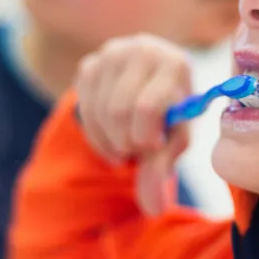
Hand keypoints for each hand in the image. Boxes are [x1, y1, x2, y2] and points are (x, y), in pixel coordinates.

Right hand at [75, 34, 192, 214]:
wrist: (149, 89)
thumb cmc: (169, 116)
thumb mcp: (173, 141)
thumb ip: (161, 169)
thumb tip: (153, 210)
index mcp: (175, 63)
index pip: (148, 106)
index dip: (145, 137)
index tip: (152, 145)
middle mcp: (144, 48)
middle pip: (118, 110)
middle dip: (125, 141)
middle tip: (134, 148)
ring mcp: (114, 52)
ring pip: (98, 111)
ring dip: (109, 140)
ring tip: (124, 142)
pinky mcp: (90, 63)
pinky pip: (82, 106)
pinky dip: (96, 132)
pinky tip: (109, 133)